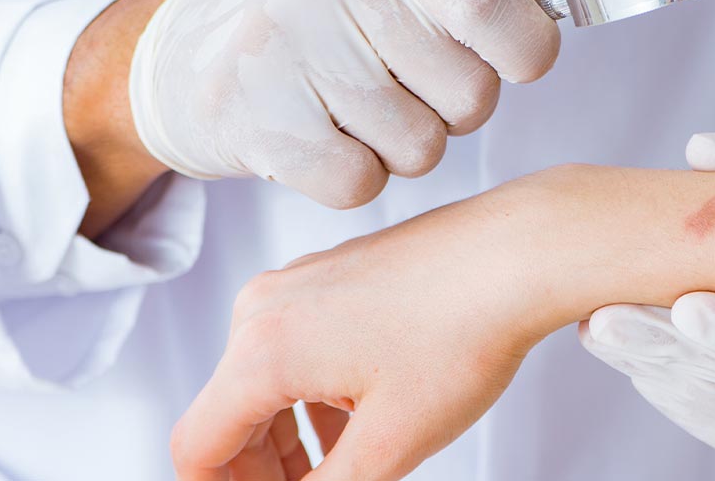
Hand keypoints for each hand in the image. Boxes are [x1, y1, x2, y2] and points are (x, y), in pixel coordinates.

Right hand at [130, 0, 561, 208]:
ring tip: (353, 115)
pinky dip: (352, 178)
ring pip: (419, 149)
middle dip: (451, 112)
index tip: (513, 64)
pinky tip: (322, 143)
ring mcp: (282, 49)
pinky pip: (359, 184)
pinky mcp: (252, 118)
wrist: (178, 53)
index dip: (526, 50)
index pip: (492, 4)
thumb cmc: (308, 18)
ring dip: (399, 149)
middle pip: (469, 95)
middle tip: (401, 92)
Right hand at [171, 165, 714, 479]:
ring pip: (261, 385)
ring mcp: (292, 287)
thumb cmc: (464, 333)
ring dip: (288, 440)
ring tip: (338, 472)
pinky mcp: (322, 278)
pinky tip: (357, 423)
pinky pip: (291, 351)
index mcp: (263, 352)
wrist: (516, 255)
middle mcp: (262, 311)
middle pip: (229, 417)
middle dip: (262, 473)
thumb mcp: (391, 442)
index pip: (199, 447)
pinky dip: (310, 398)